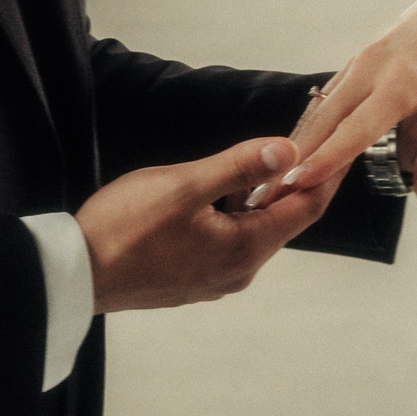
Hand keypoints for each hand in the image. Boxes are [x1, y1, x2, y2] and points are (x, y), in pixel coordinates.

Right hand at [78, 137, 336, 314]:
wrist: (74, 275)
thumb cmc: (124, 229)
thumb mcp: (185, 186)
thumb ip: (240, 166)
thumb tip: (289, 150)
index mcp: (244, 249)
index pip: (306, 208)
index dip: (327, 173)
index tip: (342, 144)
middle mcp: (238, 270)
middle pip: (284, 218)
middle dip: (296, 179)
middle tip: (306, 139)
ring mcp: (215, 276)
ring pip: (255, 227)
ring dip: (264, 194)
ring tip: (267, 157)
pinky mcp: (193, 276)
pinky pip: (230, 238)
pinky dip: (238, 210)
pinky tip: (223, 188)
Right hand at [282, 0, 416, 198]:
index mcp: (403, 81)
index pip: (357, 128)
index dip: (326, 158)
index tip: (297, 184)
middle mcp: (371, 69)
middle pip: (324, 120)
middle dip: (295, 160)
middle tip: (266, 198)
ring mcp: (359, 63)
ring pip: (319, 109)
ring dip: (295, 146)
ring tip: (269, 183)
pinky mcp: (356, 63)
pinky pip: (326, 99)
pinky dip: (308, 128)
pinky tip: (293, 153)